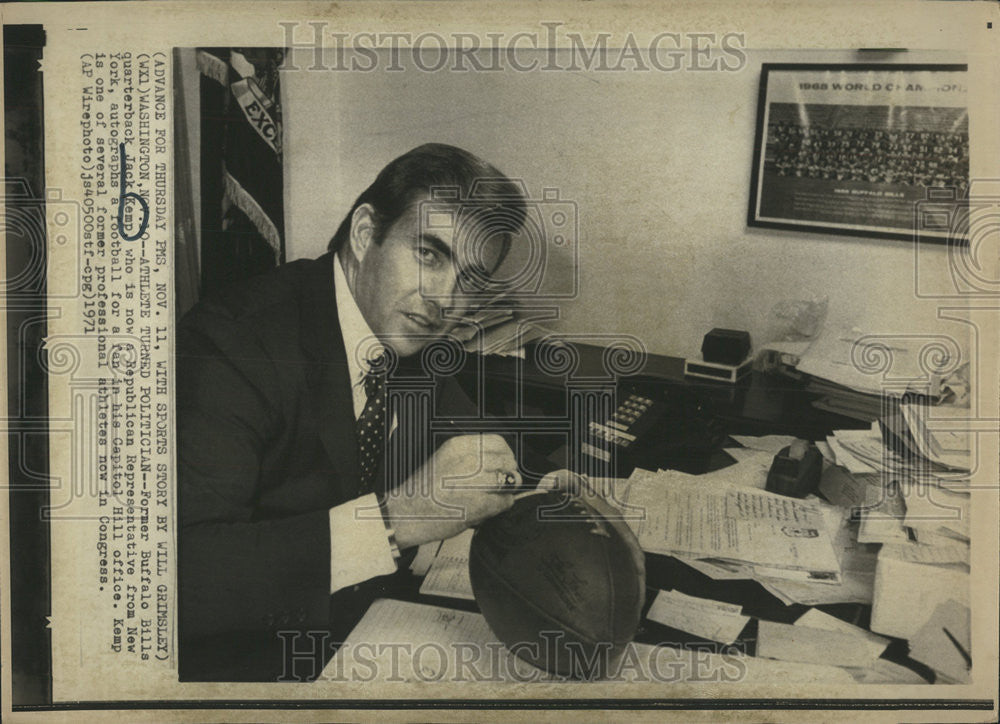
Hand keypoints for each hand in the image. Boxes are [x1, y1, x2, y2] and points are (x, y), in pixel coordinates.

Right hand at [384, 434, 519, 548]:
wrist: (405, 514)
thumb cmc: (423, 491)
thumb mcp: (444, 459)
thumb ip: (469, 457)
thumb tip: (498, 461)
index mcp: (459, 446)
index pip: (498, 442)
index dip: (505, 455)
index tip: (503, 464)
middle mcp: (469, 460)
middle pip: (507, 461)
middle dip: (508, 474)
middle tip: (501, 485)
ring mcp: (476, 481)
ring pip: (511, 480)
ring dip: (506, 490)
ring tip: (495, 497)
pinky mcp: (480, 504)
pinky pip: (505, 501)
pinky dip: (501, 507)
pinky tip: (488, 510)